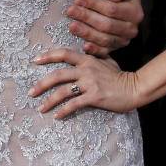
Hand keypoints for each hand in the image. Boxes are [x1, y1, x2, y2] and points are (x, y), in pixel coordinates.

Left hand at [27, 48, 142, 118]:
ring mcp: (90, 83)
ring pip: (63, 91)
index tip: (35, 60)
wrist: (134, 88)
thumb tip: (86, 48)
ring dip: (49, 101)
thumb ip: (95, 55)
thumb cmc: (120, 76)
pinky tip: (57, 116)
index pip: (63, 54)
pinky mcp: (94, 97)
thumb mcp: (108, 61)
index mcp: (87, 59)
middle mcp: (86, 70)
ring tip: (40, 108)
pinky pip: (74, 104)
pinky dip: (63, 111)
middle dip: (41, 84)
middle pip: (57, 75)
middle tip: (30, 93)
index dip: (48, 56)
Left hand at [67, 0, 142, 55]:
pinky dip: (94, 50)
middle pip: (106, 25)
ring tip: (72, 26)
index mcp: (135, 12)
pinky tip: (83, 46)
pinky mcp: (114, 48)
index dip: (94, 5)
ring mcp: (123, 40)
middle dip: (87, 18)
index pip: (112, 10)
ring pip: (104, 39)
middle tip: (70, 11)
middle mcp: (132, 28)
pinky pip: (104, 52)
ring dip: (86, 33)